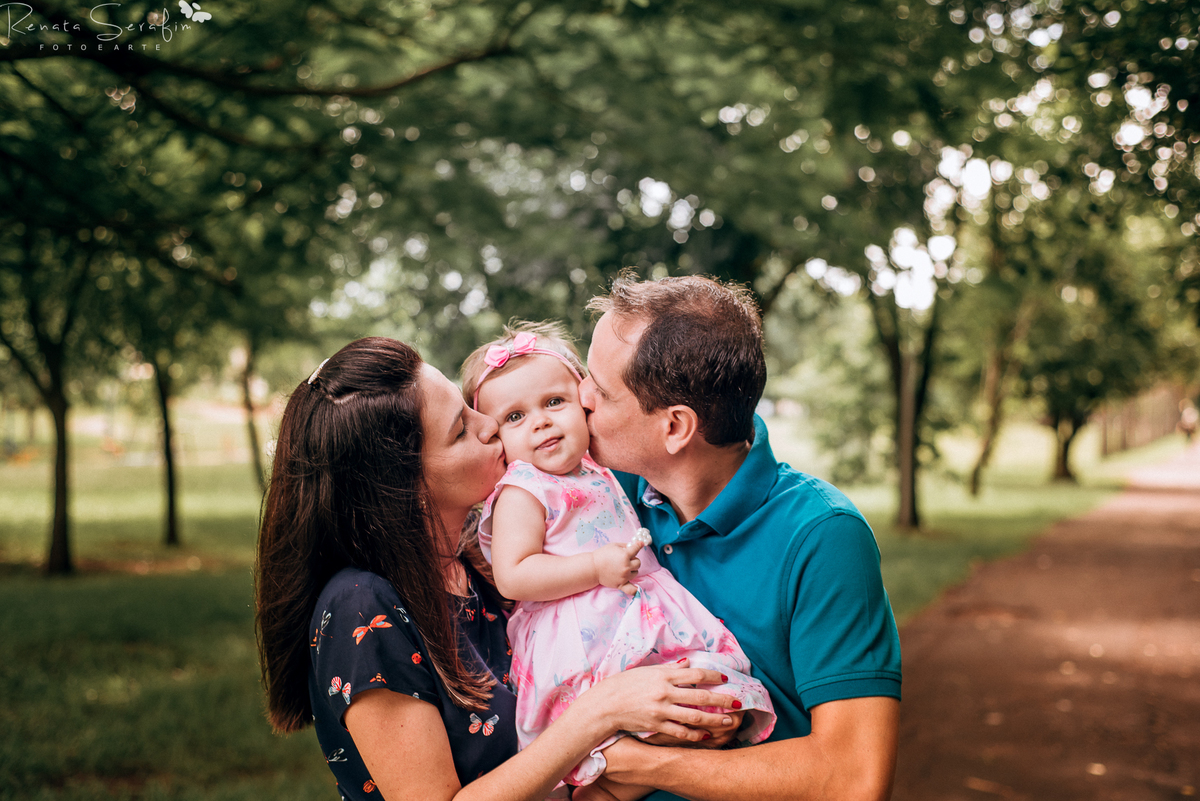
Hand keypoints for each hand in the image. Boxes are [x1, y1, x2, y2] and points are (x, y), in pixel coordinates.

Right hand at [578, 659, 739, 742]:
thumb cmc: (625, 684)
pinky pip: (680, 732)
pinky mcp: (657, 725)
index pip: (695, 673)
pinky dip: (694, 734)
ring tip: (728, 721)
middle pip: (700, 696)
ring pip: (695, 716)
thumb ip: (669, 668)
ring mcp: (661, 710)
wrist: (605, 704)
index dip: (713, 676)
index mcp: (663, 675)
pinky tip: (705, 735)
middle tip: (738, 702)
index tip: (725, 678)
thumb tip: (688, 662)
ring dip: (714, 719)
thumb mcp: (647, 671)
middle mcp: (665, 692)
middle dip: (722, 699)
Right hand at [592, 538, 644, 595]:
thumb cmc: (602, 555)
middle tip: (625, 559)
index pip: (636, 549)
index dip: (638, 545)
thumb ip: (625, 545)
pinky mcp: (620, 584)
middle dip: (633, 559)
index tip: (640, 544)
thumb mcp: (614, 545)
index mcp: (625, 555)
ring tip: (622, 568)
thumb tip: (635, 546)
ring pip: (636, 572)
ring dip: (632, 570)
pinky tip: (637, 589)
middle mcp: (626, 566)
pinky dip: (634, 589)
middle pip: (638, 563)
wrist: (593, 567)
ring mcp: (624, 576)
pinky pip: (631, 589)